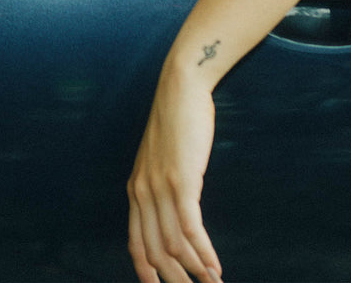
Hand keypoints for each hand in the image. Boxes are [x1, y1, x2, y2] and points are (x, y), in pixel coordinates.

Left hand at [127, 70, 222, 282]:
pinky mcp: (181, 181)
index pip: (135, 244)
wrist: (181, 88)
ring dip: (195, 272)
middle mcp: (143, 192)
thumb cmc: (176, 121)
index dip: (147, 272)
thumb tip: (174, 211)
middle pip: (155, 252)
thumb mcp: (160, 157)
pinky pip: (190, 229)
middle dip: (176, 280)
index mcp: (135, 189)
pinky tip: (215, 267)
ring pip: (174, 246)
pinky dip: (203, 253)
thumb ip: (161, 184)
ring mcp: (160, 188)